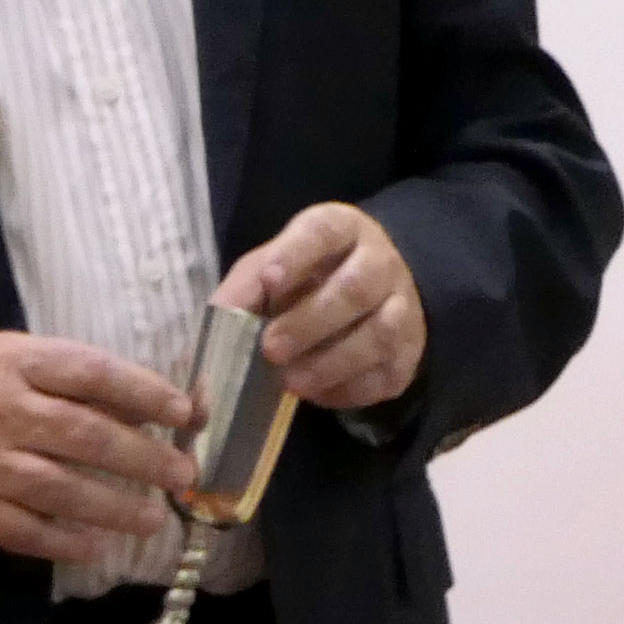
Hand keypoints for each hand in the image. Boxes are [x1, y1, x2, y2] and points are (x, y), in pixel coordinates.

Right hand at [0, 334, 196, 566]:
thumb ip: (60, 378)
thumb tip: (134, 404)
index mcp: (14, 363)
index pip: (93, 373)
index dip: (146, 392)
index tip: (186, 412)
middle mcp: (3, 412)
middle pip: (89, 436)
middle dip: (145, 458)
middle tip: (183, 475)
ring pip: (64, 490)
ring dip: (116, 507)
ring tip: (152, 518)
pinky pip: (25, 531)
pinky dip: (64, 542)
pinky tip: (96, 546)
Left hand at [219, 201, 423, 413]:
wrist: (372, 295)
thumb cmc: (309, 278)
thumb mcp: (272, 269)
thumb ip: (245, 290)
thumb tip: (215, 325)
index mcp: (343, 229)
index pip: (324, 231)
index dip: (297, 254)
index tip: (270, 280)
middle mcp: (381, 263)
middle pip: (356, 288)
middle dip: (311, 321)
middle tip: (271, 349)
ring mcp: (402, 307)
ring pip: (380, 333)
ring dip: (333, 362)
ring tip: (292, 383)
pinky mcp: (408, 353)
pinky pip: (386, 373)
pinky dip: (351, 388)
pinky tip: (319, 394)